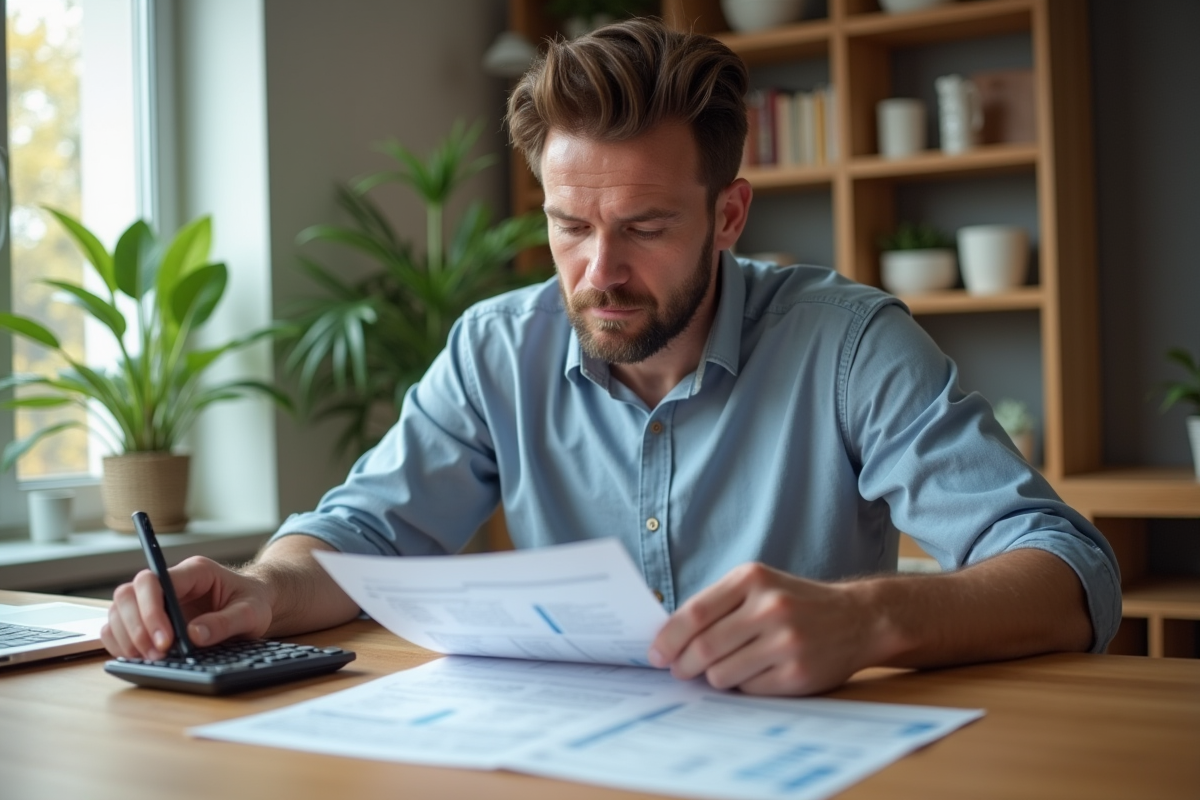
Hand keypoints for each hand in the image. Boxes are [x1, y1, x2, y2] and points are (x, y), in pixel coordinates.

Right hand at [101, 556, 272, 659]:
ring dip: (126, 637)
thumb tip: (194, 635)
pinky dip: (121, 643)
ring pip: (119, 610)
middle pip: (128, 595)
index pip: (155, 581)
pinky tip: (139, 657)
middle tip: (157, 655)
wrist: (257, 603)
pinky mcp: (150, 619)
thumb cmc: (254, 602)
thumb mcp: (251, 612)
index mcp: (194, 571)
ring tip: (151, 659)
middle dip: (136, 627)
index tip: (165, 641)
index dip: (152, 611)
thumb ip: (225, 623)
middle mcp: (169, 582)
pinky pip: (119, 627)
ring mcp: (156, 600)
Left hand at [647, 563, 879, 695]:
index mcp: (752, 579)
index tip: (655, 654)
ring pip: (722, 674)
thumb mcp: (759, 586)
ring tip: (721, 670)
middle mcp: (770, 607)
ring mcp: (786, 642)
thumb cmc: (796, 602)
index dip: (668, 638)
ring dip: (713, 677)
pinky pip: (748, 689)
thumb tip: (669, 640)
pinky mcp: (797, 674)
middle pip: (704, 647)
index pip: (694, 613)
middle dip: (683, 665)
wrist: (858, 618)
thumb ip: (717, 605)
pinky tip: (754, 673)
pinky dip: (742, 686)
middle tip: (679, 671)